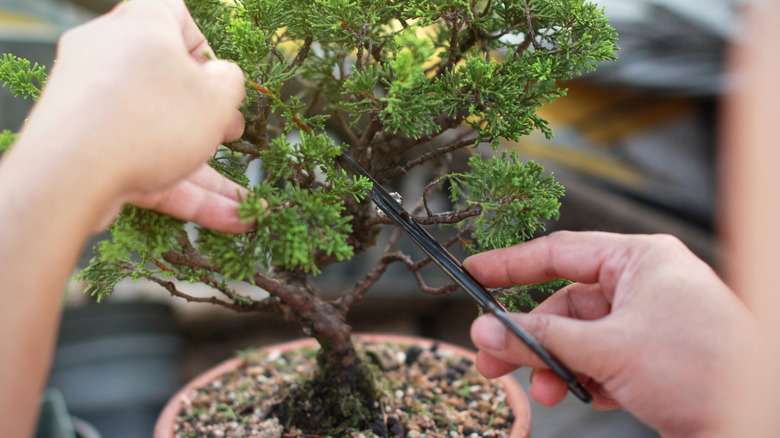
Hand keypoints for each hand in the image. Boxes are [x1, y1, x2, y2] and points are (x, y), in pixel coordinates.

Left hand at [20, 0, 247, 231]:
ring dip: (207, 173)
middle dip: (210, 119)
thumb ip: (231, 81)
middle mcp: (109, 55)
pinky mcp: (85, 147)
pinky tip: (225, 219)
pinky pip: (143, 163)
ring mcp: (93, 103)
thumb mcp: (217, 96)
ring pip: (160, 135)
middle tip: (230, 136)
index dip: (206, 48)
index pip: (176, 16)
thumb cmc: (149, 121)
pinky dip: (182, 189)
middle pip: (170, 85)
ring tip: (242, 204)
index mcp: (140, 25)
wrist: (69, 176)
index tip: (220, 80)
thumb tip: (224, 78)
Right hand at [466, 231, 758, 437]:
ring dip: (555, 365)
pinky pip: (598, 360)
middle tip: (491, 355)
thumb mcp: (609, 349)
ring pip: (579, 338)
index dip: (512, 265)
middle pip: (564, 304)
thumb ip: (541, 338)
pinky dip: (583, 378)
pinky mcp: (650, 358)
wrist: (752, 421)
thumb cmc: (705, 369)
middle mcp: (643, 286)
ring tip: (542, 390)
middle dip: (530, 335)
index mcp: (640, 261)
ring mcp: (647, 324)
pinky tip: (582, 394)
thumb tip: (489, 328)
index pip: (561, 252)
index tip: (475, 274)